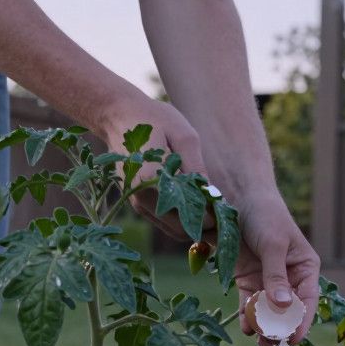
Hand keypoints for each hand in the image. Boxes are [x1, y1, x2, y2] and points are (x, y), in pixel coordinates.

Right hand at [97, 94, 212, 238]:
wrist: (118, 115)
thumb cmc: (154, 120)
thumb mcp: (184, 137)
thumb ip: (197, 169)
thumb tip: (213, 198)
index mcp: (151, 182)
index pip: (188, 214)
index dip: (211, 217)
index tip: (226, 209)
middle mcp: (141, 198)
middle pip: (180, 230)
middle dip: (204, 226)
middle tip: (223, 214)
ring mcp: (136, 203)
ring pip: (172, 229)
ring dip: (193, 225)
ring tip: (213, 209)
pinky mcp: (136, 202)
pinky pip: (163, 221)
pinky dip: (181, 219)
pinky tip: (196, 203)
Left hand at [233, 193, 319, 345]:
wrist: (238, 198)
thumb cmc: (264, 215)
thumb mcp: (273, 245)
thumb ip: (276, 276)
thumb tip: (284, 307)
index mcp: (305, 268)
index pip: (308, 300)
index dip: (302, 322)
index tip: (293, 340)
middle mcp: (290, 278)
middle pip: (288, 311)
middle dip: (280, 328)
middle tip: (270, 343)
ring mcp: (268, 281)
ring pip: (268, 312)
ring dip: (264, 327)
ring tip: (257, 340)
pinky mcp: (248, 280)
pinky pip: (250, 304)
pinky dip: (247, 316)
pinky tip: (245, 326)